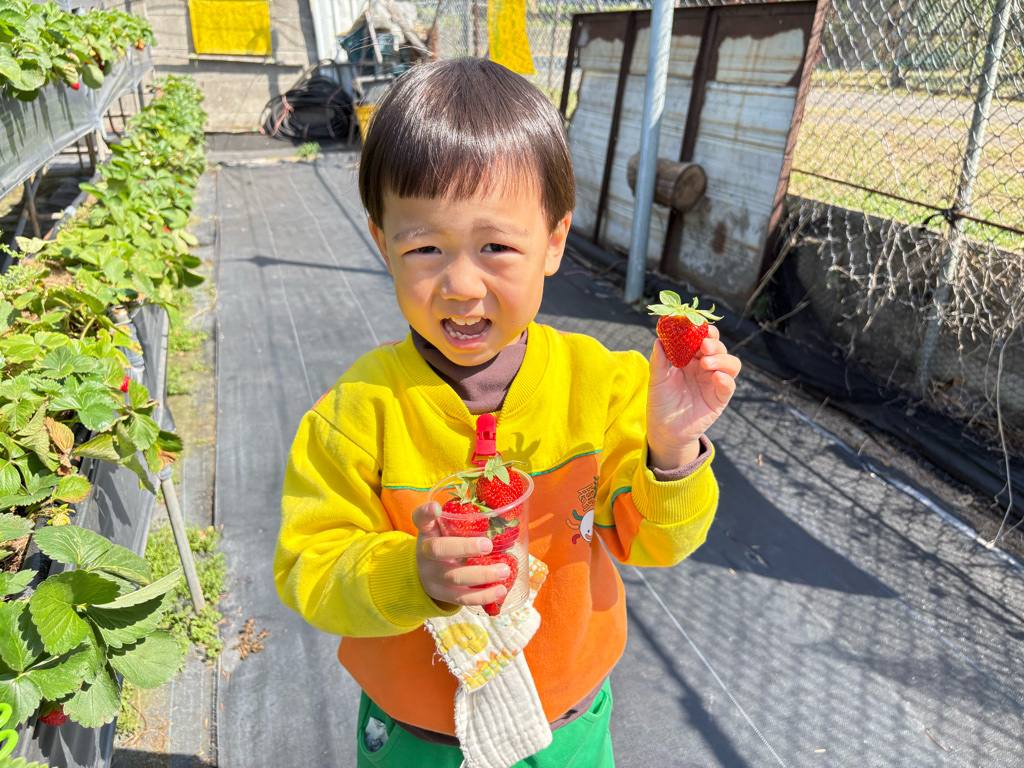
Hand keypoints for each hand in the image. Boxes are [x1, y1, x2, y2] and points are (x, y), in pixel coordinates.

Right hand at [412, 502, 510, 608]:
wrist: (428, 572)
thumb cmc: (446, 542)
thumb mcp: (445, 528)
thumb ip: (462, 519)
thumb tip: (498, 509)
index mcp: (427, 531)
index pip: (420, 518)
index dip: (426, 513)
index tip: (436, 508)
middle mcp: (424, 552)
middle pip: (438, 550)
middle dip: (464, 548)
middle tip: (488, 545)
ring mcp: (431, 576)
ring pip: (454, 577)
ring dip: (482, 575)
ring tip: (504, 571)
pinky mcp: (441, 594)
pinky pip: (462, 598)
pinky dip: (483, 595)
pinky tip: (500, 590)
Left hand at [646, 324, 740, 470]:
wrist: (664, 430)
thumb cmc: (660, 403)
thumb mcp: (657, 380)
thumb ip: (659, 361)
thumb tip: (658, 340)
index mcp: (691, 360)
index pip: (703, 340)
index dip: (704, 331)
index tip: (698, 326)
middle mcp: (705, 368)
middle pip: (719, 349)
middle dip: (714, 344)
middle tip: (703, 345)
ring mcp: (714, 383)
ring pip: (730, 364)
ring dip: (722, 359)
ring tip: (707, 363)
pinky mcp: (719, 399)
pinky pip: (729, 386)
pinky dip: (726, 380)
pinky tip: (717, 377)